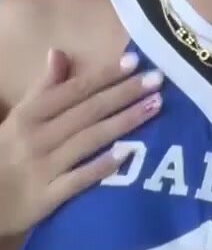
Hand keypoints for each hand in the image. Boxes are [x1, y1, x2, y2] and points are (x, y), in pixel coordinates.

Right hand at [0, 49, 159, 239]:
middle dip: (124, 93)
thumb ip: (41, 87)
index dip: (104, 75)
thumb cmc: (4, 153)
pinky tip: (127, 154)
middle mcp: (39, 136)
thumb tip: (59, 52)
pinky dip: (101, 166)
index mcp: (30, 114)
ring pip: (89, 140)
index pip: (74, 90)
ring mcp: (44, 167)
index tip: (135, 61)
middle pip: (88, 111)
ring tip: (155, 106)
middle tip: (158, 79)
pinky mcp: (47, 197)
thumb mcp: (17, 116)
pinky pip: (78, 180)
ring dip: (123, 122)